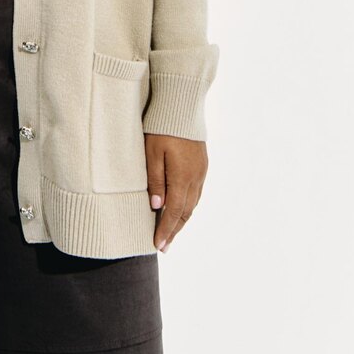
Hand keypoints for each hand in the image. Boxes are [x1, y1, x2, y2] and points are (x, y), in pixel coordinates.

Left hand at [144, 134, 207, 252]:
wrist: (182, 106)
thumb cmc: (162, 128)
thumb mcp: (152, 152)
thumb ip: (155, 180)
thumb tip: (157, 206)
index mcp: (182, 178)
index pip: (173, 212)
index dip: (165, 231)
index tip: (158, 246)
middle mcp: (195, 178)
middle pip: (185, 212)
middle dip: (174, 230)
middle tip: (164, 246)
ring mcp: (201, 172)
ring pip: (192, 204)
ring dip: (181, 219)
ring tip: (171, 231)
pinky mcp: (202, 165)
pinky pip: (196, 193)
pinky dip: (188, 206)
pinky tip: (181, 208)